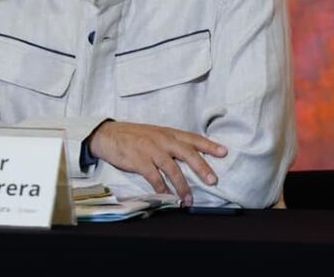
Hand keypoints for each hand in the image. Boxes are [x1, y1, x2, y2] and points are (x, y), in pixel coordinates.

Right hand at [87, 121, 227, 204]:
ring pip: (172, 168)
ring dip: (182, 185)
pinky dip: (162, 188)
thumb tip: (191, 155)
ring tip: (189, 199)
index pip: (193, 138)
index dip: (209, 145)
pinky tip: (167, 197)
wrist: (109, 134)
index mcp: (169, 133)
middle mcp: (163, 140)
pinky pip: (154, 177)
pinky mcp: (139, 160)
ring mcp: (151, 150)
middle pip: (187, 153)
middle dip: (201, 167)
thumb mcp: (157, 134)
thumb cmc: (135, 136)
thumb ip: (172, 143)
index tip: (224, 152)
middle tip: (213, 180)